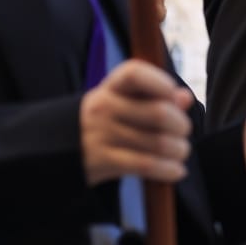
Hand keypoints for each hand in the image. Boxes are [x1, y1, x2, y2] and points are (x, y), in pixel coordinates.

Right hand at [80, 60, 191, 185]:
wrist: (60, 148)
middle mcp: (104, 107)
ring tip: (180, 151)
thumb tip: (185, 97)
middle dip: (181, 125)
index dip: (162, 83)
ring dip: (179, 150)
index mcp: (112, 87)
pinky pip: (146, 165)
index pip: (135, 73)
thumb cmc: (108, 120)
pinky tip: (177, 171)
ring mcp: (102, 134)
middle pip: (159, 113)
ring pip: (158, 143)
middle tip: (182, 131)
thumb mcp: (124, 101)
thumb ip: (156, 97)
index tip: (174, 96)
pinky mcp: (103, 161)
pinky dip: (169, 170)